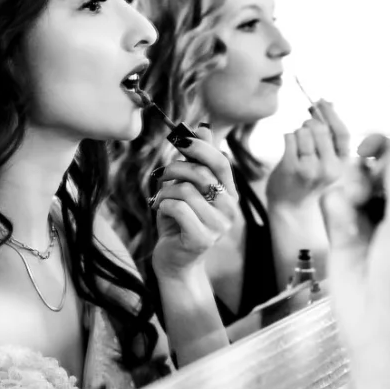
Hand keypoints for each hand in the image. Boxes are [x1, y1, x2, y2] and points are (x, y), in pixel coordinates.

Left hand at [150, 124, 237, 279]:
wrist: (175, 261)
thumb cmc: (180, 222)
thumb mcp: (188, 187)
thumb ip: (198, 161)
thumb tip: (203, 127)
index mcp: (229, 193)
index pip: (220, 161)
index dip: (199, 147)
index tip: (178, 139)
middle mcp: (230, 208)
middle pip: (201, 173)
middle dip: (174, 168)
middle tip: (159, 175)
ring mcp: (219, 226)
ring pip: (186, 190)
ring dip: (165, 191)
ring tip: (159, 199)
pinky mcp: (202, 239)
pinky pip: (178, 208)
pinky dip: (163, 205)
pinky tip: (161, 211)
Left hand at [265, 100, 351, 211]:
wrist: (291, 206)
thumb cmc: (308, 179)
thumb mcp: (325, 159)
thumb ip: (328, 133)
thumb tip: (328, 102)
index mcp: (341, 164)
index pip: (342, 133)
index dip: (331, 114)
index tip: (320, 102)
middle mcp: (329, 168)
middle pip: (319, 128)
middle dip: (308, 124)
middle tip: (304, 133)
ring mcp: (310, 169)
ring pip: (303, 131)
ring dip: (297, 133)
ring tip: (297, 146)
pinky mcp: (292, 168)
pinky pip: (289, 137)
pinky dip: (287, 138)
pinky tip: (288, 150)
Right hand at [319, 55, 389, 352]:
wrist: (380, 331)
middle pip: (384, 147)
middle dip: (376, 148)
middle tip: (372, 158)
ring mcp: (372, 212)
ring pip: (354, 170)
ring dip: (357, 186)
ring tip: (363, 216)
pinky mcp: (344, 227)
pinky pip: (336, 196)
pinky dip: (342, 210)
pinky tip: (350, 235)